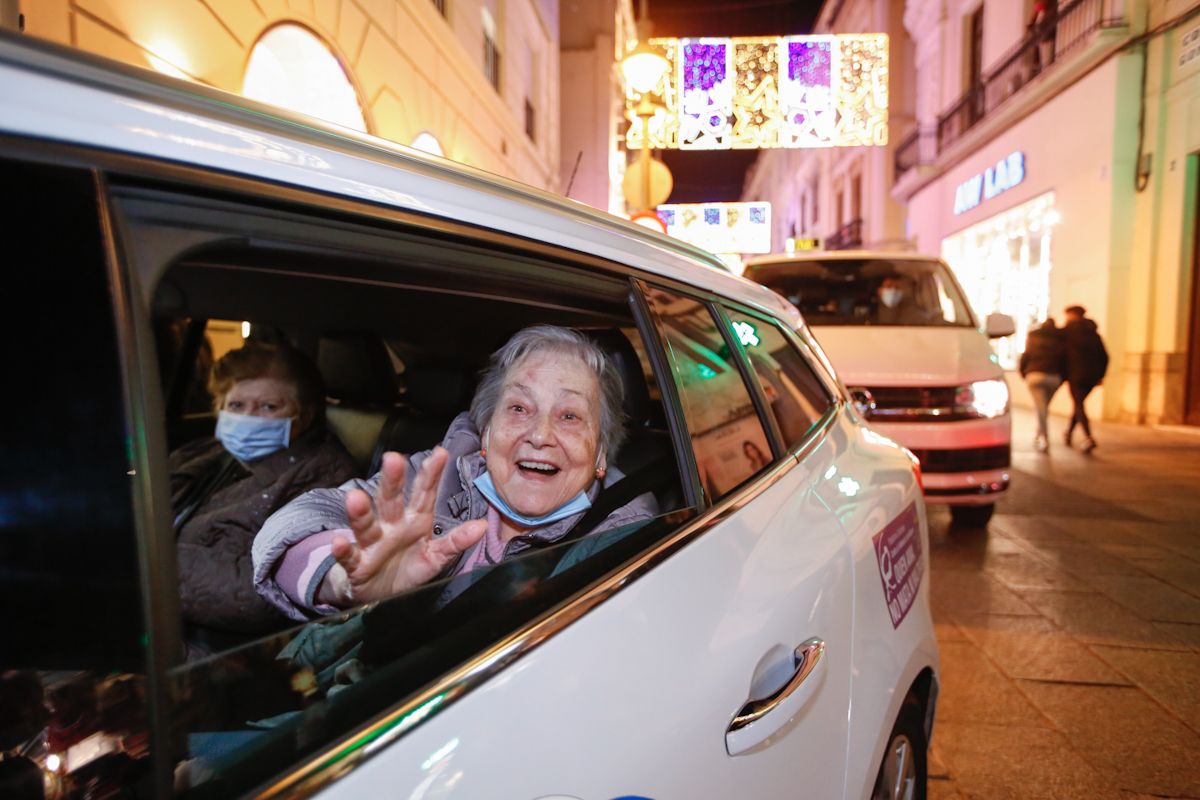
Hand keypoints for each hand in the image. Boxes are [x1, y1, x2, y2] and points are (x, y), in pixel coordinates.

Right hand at [322, 448, 486, 605]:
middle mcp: (391, 526)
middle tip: (393, 459)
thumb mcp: (436, 556)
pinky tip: (339, 542)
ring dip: (361, 511)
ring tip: (355, 497)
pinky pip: (349, 556)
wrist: (379, 594)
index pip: (424, 493)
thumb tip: (483, 526)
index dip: (431, 474)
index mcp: (414, 520)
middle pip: (391, 500)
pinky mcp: (356, 564)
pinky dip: (343, 550)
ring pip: (366, 524)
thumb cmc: (408, 567)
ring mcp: (372, 543)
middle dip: (392, 481)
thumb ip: (456, 541)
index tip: (440, 453)